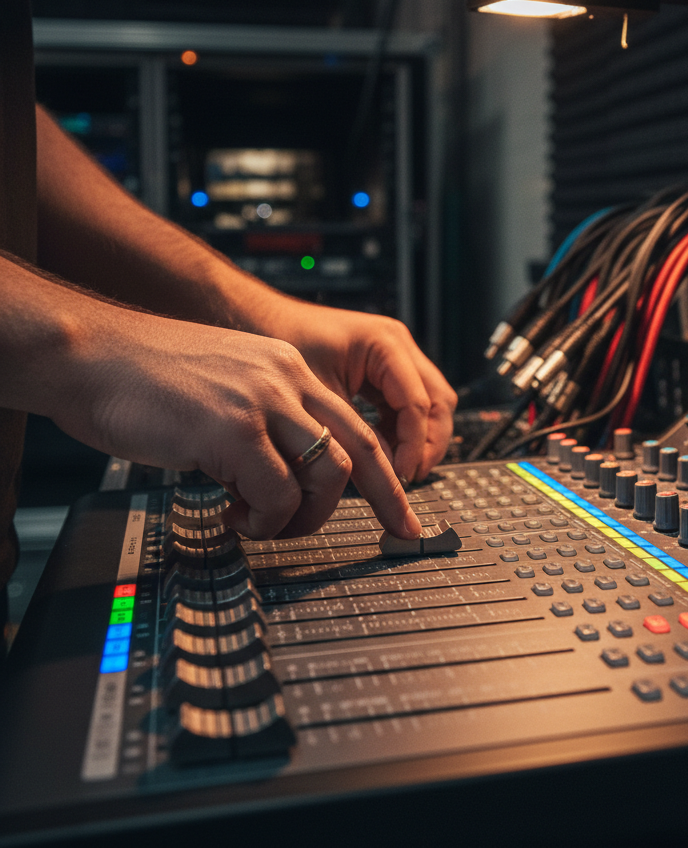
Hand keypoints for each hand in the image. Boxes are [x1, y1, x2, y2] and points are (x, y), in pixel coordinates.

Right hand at [50, 306, 422, 540]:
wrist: (88, 352)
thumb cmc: (142, 376)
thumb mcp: (225, 384)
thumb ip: (261, 419)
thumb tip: (282, 474)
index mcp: (286, 368)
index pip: (355, 422)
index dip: (385, 470)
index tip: (401, 505)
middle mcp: (284, 379)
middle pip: (362, 447)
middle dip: (388, 498)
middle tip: (398, 532)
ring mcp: (260, 402)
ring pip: (329, 473)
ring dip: (305, 515)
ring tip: (269, 523)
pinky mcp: (230, 429)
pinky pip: (277, 492)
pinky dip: (265, 518)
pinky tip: (235, 516)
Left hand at [261, 299, 457, 483]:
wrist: (259, 320)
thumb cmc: (281, 342)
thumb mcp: (319, 397)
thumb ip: (355, 435)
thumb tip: (383, 474)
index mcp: (385, 344)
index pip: (417, 404)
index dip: (413, 445)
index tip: (399, 475)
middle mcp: (397, 345)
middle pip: (438, 401)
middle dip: (428, 443)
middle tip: (409, 476)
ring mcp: (394, 355)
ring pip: (430, 403)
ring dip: (418, 437)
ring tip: (397, 468)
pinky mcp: (383, 368)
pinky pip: (408, 402)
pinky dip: (402, 429)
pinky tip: (383, 450)